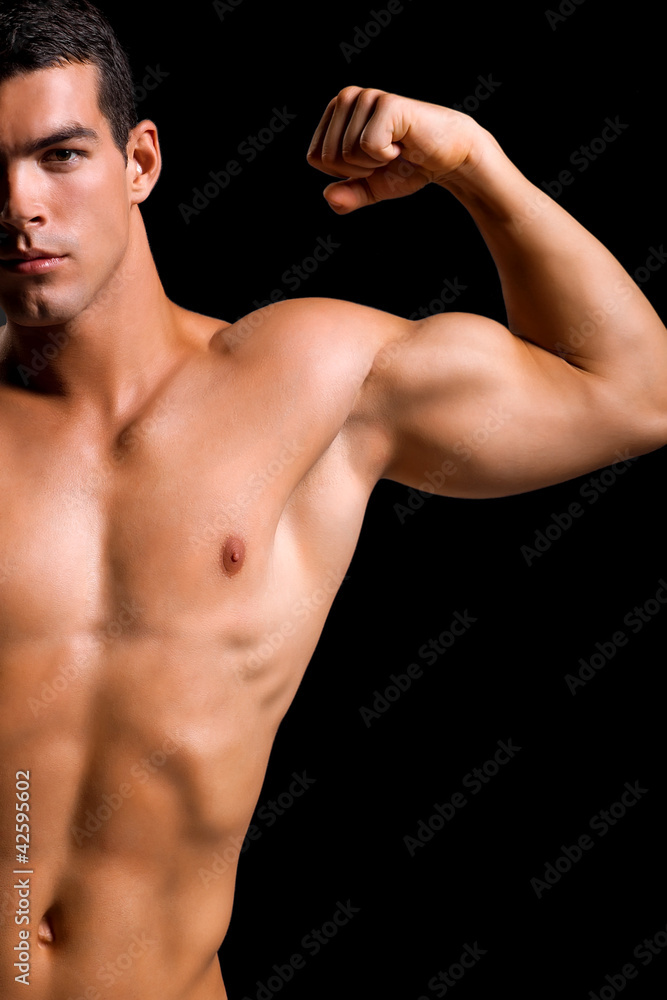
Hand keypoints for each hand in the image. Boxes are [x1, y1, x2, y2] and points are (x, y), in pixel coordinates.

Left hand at [306, 86, 480, 213]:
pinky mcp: (387, 104)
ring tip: (396, 148)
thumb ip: (347, 195)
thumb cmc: (408, 167)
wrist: (447, 158)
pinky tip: (404, 143)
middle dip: (359, 170)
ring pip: (348, 154)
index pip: (315, 157)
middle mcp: (348, 97)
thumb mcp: (370, 187)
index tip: (370, 161)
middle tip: (386, 156)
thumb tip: (329, 197)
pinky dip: (387, 156)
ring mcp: (367, 97)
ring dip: (375, 164)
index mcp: (336, 112)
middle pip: (329, 157)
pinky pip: (368, 147)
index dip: (344, 173)